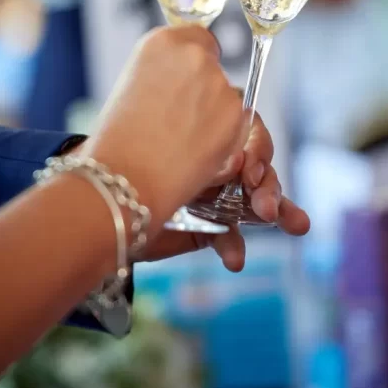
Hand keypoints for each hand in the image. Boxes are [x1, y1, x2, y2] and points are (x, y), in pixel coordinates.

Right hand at [83, 26, 246, 235]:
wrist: (123, 177)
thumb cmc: (118, 140)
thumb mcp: (132, 86)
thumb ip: (163, 73)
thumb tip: (182, 80)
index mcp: (161, 42)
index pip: (197, 38)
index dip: (193, 64)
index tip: (186, 83)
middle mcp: (193, 55)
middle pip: (213, 67)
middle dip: (203, 91)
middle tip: (180, 119)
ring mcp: (217, 82)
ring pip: (226, 97)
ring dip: (214, 115)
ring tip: (182, 141)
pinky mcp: (234, 113)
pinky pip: (235, 123)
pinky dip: (223, 138)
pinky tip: (195, 151)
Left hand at [138, 112, 310, 271]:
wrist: (97, 203)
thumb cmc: (123, 161)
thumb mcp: (162, 144)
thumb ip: (198, 148)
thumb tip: (233, 159)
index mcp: (206, 130)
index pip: (247, 128)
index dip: (257, 146)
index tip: (249, 167)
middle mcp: (214, 159)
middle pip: (258, 165)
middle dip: (269, 186)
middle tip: (266, 207)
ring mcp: (214, 194)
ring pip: (254, 197)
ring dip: (276, 209)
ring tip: (290, 224)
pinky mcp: (206, 228)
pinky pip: (230, 235)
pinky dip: (234, 246)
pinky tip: (234, 259)